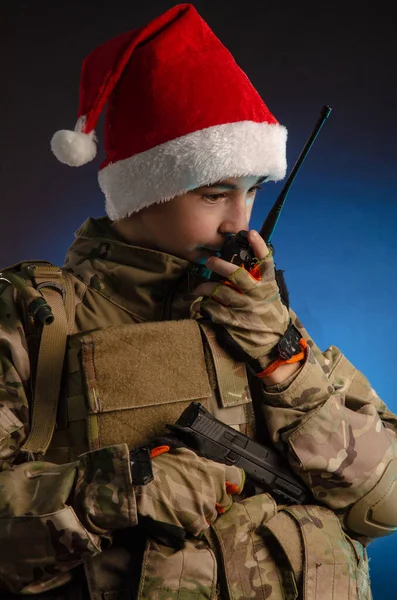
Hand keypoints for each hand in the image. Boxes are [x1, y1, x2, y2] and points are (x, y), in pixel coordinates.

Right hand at [135, 446, 243, 545]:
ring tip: (185, 508)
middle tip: (198, 498)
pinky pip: (200, 527)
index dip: (232, 482)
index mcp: (213, 471)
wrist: (142, 486)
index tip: (228, 486)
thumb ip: (200, 462)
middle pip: (224, 500)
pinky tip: (180, 517)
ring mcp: (206, 509)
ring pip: (212, 515)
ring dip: (202, 513)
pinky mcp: (196, 525)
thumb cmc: (160, 466)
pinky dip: (192, 524)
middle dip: (214, 500)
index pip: (236, 477)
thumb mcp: (183, 455)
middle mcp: (214, 490)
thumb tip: (205, 466)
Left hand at [190, 230, 289, 371]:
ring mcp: (245, 309)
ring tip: (199, 286)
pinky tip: (201, 304)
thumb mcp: (270, 294)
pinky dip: (205, 305)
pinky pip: (214, 310)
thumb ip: (258, 279)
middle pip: (237, 275)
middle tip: (209, 260)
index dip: (258, 246)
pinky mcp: (234, 321)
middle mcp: (257, 295)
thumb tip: (244, 259)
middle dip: (220, 265)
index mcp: (268, 285)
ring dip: (206, 287)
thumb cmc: (270, 313)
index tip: (250, 233)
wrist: (274, 343)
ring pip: (221, 292)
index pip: (265, 261)